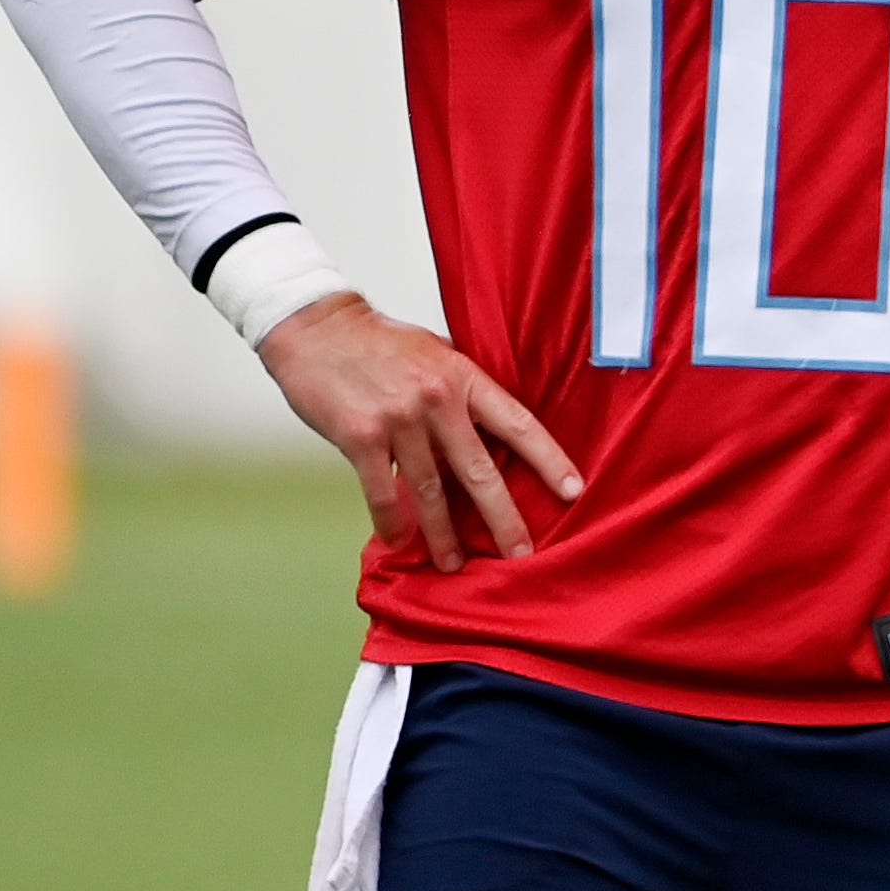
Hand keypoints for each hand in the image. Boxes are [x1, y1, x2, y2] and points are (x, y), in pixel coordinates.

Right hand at [258, 294, 580, 571]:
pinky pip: (382, 492)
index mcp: (464, 377)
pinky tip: (400, 542)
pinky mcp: (361, 437)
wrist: (316, 327)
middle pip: (480, 470)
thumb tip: (491, 429)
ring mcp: (399, 419)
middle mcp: (438, 400)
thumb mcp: (436, 354)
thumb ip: (462, 390)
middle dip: (503, 516)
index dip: (549, 459)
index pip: (518, 424)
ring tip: (454, 563)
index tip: (574, 491)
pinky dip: (393, 522)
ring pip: (431, 490)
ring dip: (443, 533)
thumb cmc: (380, 343)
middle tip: (522, 552)